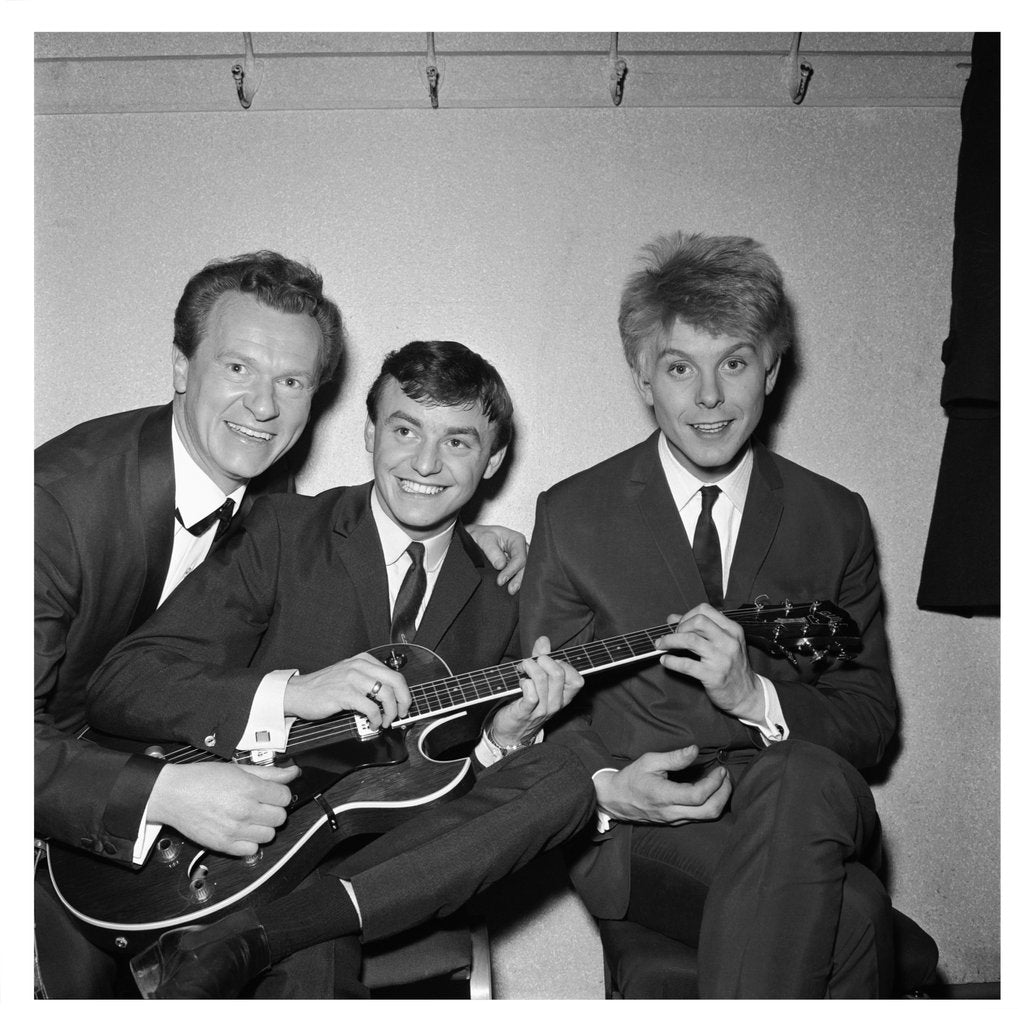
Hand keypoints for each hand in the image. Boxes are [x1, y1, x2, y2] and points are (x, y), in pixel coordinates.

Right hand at [148, 761, 299, 856]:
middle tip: (261, 804)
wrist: (173, 794)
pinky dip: (250, 842)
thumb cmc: (201, 779)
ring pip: (269, 835)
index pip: (285, 796)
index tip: (272, 793)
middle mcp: (244, 811)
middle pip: (280, 817)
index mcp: (250, 789)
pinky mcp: (223, 845)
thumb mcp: (239, 769)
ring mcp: (235, 830)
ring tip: (250, 817)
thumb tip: (293, 772)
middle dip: (274, 809)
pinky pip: (251, 851)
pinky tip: (242, 831)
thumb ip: (270, 773)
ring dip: (263, 827)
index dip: (279, 793)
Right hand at [284, 653, 411, 727]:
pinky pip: (371, 708)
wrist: (297, 693)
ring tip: (385, 721)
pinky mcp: (345, 694)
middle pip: (396, 681)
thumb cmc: (322, 687)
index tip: (404, 704)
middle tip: (402, 713)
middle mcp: (360, 666)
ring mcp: (352, 679)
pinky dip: (376, 719)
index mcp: (363, 660)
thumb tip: (390, 696)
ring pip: (386, 695)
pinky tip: (372, 724)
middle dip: (404, 700)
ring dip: (391, 712)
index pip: (394, 674)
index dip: (404, 692)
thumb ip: (368, 680)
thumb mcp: (349, 675)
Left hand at [465, 523, 527, 594]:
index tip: (501, 580)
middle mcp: (520, 548)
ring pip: (524, 571)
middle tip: (511, 589)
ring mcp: (518, 557)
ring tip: (511, 591)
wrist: (476, 537)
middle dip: (519, 578)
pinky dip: (515, 580)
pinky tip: (510, 587)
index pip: (520, 557)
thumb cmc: (482, 536)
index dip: (512, 570)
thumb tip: (500, 565)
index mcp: (516, 539)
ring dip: (518, 581)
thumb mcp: (484, 540)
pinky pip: (518, 573)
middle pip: (526, 565)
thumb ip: (492, 551)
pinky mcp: (514, 565)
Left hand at [489, 636, 583, 745]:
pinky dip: (525, 683)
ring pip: (542, 679)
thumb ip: (542, 658)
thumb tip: (544, 640)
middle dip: (542, 660)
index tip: (548, 662)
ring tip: (522, 668)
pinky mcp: (525, 712)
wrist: (512, 731)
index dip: (563, 664)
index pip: (577, 679)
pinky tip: (521, 683)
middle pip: (558, 673)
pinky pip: (530, 694)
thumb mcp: (538, 679)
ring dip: (529, 667)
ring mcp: (542, 710)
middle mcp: (556, 704)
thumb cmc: (527, 702)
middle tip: (530, 662)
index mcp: (564, 696)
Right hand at [595, 747, 731, 825]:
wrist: (616, 799)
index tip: (720, 769)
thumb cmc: (632, 778)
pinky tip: (710, 791)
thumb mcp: (649, 761)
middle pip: (709, 811)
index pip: (698, 796)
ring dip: (720, 800)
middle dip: (724, 794)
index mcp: (664, 796)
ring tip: (722, 782)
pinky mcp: (675, 822)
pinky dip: (710, 804)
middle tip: (726, 776)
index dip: (714, 783)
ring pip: (707, 817)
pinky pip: (699, 817)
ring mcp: (674, 819)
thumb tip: (695, 750)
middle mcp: (672, 812)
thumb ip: (674, 757)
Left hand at [656, 604, 762, 721]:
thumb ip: (699, 629)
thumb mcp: (723, 643)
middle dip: (679, 627)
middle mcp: (729, 641)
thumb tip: (672, 618)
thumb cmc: (732, 666)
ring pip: (690, 640)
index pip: (705, 610)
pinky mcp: (713, 676)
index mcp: (732, 629)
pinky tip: (665, 661)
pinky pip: (686, 664)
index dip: (687, 615)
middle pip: (698, 621)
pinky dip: (671, 661)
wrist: (747, 694)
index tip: (679, 626)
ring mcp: (722, 658)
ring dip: (670, 641)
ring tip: (660, 645)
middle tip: (672, 636)